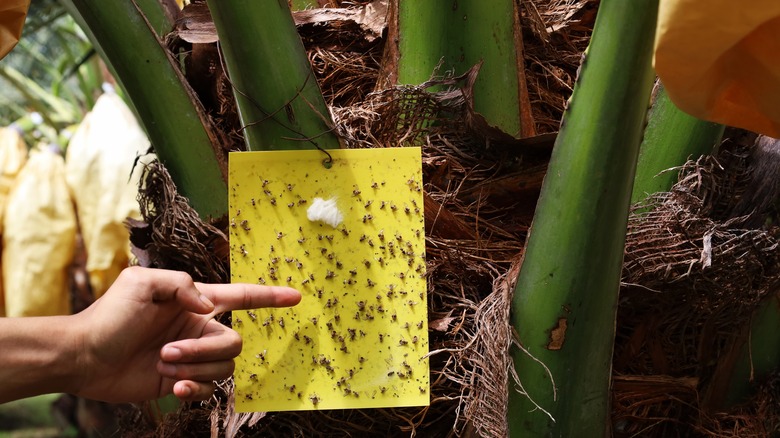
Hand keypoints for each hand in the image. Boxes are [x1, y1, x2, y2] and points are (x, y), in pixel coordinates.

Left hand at [71, 267, 300, 402]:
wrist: (83, 356)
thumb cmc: (109, 316)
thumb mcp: (141, 283)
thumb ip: (182, 284)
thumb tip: (209, 308)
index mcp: (195, 301)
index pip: (242, 297)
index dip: (270, 297)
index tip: (296, 297)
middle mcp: (199, 328)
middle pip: (234, 341)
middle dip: (205, 350)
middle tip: (168, 351)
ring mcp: (192, 356)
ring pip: (224, 366)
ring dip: (194, 368)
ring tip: (163, 364)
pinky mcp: (182, 381)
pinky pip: (209, 389)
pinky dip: (195, 388)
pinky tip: (174, 386)